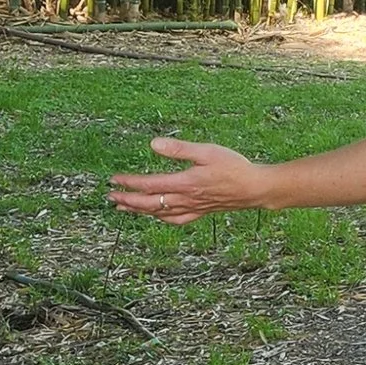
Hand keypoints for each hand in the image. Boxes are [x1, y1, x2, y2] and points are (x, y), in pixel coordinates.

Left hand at [108, 137, 266, 226]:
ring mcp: (193, 207)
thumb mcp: (207, 151)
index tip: (114, 180)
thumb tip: (153, 144)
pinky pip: (176, 220)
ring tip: (123, 208)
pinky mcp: (201, 211)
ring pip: (159, 213)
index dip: (129, 183)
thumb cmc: (234, 167)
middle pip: (149, 204)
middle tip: (110, 198)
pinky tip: (157, 217)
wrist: (255, 188)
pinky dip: (161, 219)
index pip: (149, 185)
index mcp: (184, 183)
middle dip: (127, 201)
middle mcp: (185, 198)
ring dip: (139, 211)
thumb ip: (179, 149)